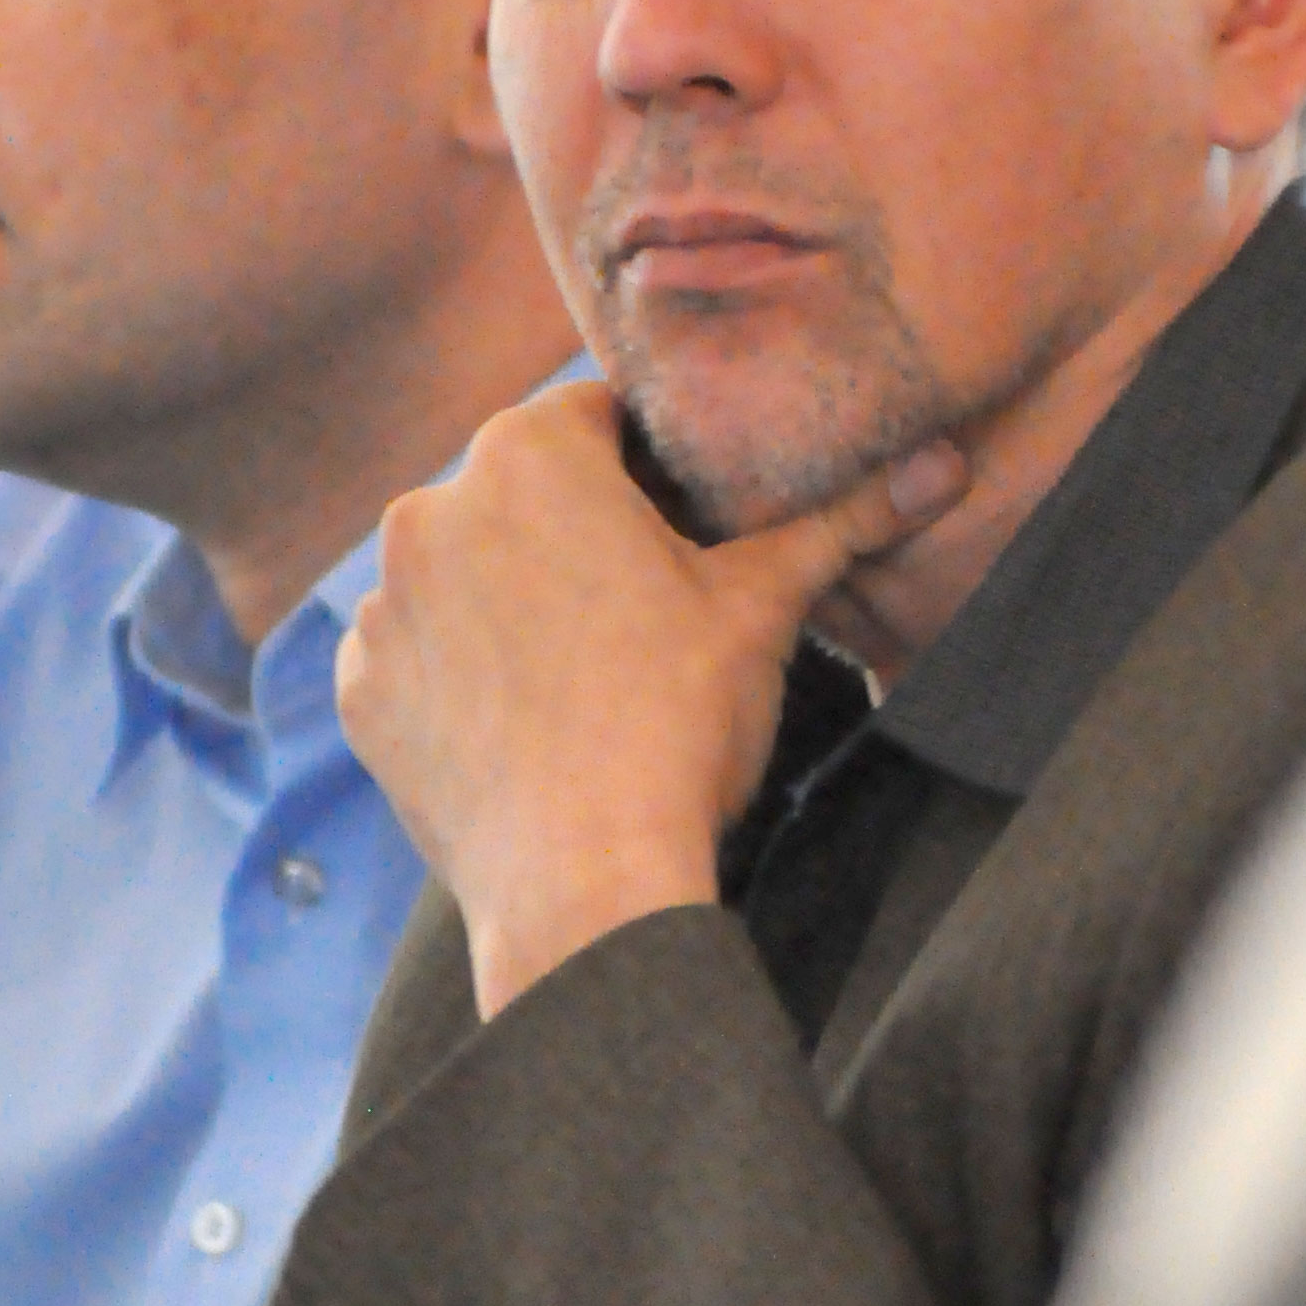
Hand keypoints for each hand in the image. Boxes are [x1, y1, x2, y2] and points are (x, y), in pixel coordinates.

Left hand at [337, 385, 965, 1015]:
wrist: (583, 884)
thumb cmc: (676, 728)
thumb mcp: (764, 608)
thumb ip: (842, 520)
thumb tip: (945, 464)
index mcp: (527, 454)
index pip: (599, 421)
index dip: (653, 473)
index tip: (686, 531)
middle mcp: (429, 509)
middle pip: (523, 496)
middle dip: (578, 535)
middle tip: (646, 612)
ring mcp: (383, 605)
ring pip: (465, 574)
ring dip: (512, 602)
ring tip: (586, 676)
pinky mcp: (361, 691)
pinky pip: (417, 655)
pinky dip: (461, 676)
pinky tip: (525, 722)